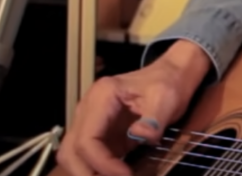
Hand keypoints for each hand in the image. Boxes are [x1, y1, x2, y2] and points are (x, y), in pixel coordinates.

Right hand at [56, 40, 210, 175]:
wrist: (170, 75)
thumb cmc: (167, 83)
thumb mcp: (166, 98)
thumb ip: (154, 119)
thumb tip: (140, 137)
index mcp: (102, 97)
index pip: (87, 139)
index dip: (102, 163)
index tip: (126, 175)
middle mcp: (89, 109)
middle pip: (70, 150)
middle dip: (87, 173)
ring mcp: (91, 121)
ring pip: (73, 155)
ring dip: (89, 172)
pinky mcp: (100, 134)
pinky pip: (88, 157)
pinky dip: (97, 170)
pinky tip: (117, 174)